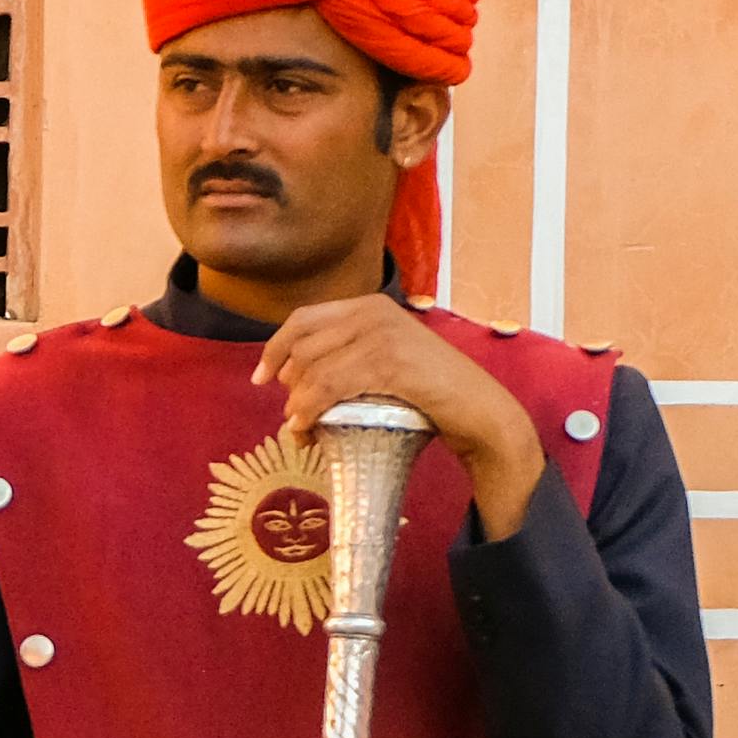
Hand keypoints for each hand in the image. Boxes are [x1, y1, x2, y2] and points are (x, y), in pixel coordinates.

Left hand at [249, 294, 545, 539]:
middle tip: (293, 420)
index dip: (274, 348)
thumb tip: (290, 382)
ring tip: (300, 432)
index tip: (260, 378)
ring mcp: (382, 334)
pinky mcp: (390, 362)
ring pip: (311, 369)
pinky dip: (310, 410)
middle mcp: (373, 311)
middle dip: (288, 386)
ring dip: (297, 406)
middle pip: (302, 346)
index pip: (302, 319)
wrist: (477, 409)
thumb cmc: (426, 394)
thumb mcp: (383, 363)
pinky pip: (330, 385)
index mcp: (369, 305)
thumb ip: (346, 358)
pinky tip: (308, 428)